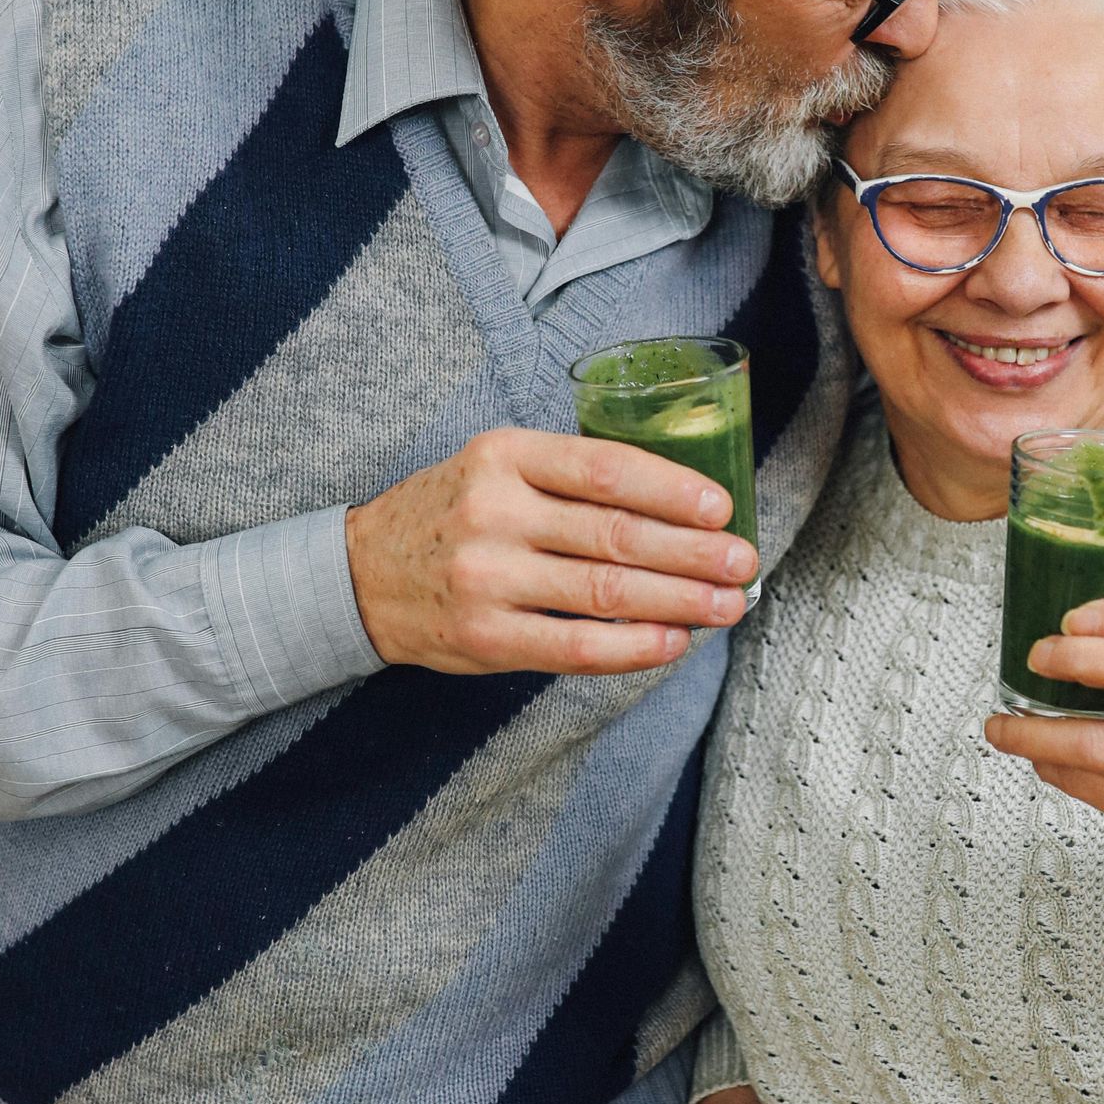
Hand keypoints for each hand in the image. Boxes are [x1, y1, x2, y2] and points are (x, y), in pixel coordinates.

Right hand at [344, 428, 757, 676]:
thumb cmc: (452, 513)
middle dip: (693, 552)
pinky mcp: (486, 637)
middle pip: (616, 534)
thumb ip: (569, 477)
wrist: (360, 573)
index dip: (673, 490)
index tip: (722, 508)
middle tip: (743, 562)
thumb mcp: (495, 467)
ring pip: (606, 591)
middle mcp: (495, 512)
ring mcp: (488, 578)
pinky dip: (634, 647)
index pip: (607, 470)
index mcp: (504, 456)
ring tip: (726, 605)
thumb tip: (678, 506)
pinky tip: (674, 641)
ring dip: (680, 601)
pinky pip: (576, 646)